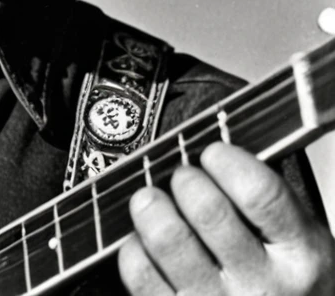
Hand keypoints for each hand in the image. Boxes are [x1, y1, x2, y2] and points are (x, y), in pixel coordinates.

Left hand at [118, 142, 333, 294]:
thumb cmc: (289, 289)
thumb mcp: (299, 244)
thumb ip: (265, 201)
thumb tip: (212, 152)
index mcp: (300, 257)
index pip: (259, 193)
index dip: (227, 161)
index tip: (213, 153)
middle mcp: (262, 286)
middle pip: (207, 209)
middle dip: (185, 179)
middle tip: (182, 177)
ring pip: (168, 238)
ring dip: (152, 207)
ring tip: (152, 200)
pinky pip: (141, 274)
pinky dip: (134, 248)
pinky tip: (143, 243)